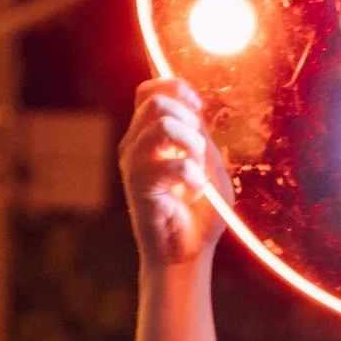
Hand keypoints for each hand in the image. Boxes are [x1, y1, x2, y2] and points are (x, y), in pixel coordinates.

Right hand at [121, 77, 226, 272]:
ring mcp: (132, 165)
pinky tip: (193, 193)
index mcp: (148, 135)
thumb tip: (192, 104)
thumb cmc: (199, 210)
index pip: (148, 90)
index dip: (176, 88)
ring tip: (196, 173)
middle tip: (196, 153)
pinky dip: (193, 177)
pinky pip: (172, 164)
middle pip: (155, 102)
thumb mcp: (207, 162)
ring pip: (162, 126)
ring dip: (192, 147)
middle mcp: (134, 145)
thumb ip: (198, 133)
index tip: (198, 108)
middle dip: (189, 121)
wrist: (188, 251)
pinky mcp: (137, 187)